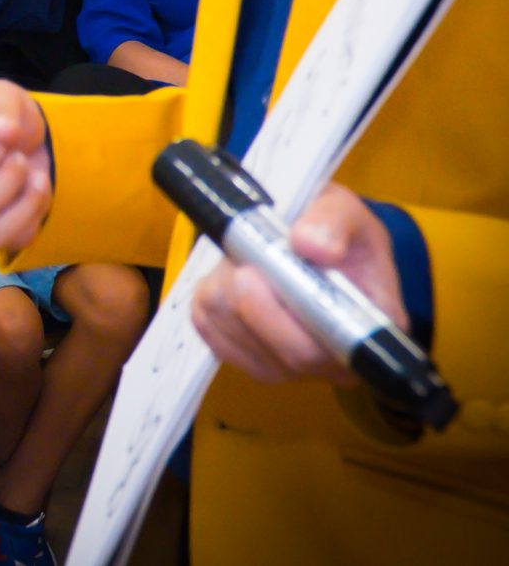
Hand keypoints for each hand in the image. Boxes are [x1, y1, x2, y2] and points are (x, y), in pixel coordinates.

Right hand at [0, 79, 52, 252]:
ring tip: (37, 178)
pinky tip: (36, 194)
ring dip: (25, 206)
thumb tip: (0, 134)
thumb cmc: (5, 117)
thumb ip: (2, 107)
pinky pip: (13, 243)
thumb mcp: (4, 96)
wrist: (28, 140)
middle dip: (7, 183)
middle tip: (21, 158)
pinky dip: (34, 219)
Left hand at [190, 184, 401, 385]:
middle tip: (242, 255)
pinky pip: (210, 329)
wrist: (314, 240)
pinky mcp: (248, 355)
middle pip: (283, 355)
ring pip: (237, 335)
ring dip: (225, 287)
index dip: (286, 315)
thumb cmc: (337, 232)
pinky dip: (208, 296)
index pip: (329, 349)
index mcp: (369, 330)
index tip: (258, 269)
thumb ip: (333, 221)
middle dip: (249, 297)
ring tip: (243, 258)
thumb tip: (311, 245)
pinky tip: (228, 277)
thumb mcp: (344, 210)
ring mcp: (290, 366)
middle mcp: (334, 362)